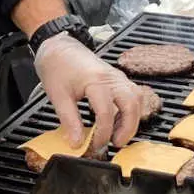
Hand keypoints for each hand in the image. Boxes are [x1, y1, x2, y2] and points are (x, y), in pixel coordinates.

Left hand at [33, 33, 141, 151]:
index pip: (106, 112)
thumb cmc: (57, 68)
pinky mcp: (118, 78)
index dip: (102, 133)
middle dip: (128, 128)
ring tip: (118, 135)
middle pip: (132, 104)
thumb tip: (77, 143)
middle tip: (116, 143)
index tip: (93, 145)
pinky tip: (118, 122)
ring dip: (132, 120)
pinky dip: (130, 111)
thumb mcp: (58, 96)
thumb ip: (69, 121)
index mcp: (96, 81)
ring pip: (137, 99)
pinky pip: (133, 95)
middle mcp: (112, 78)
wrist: (58, 48)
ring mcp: (118, 76)